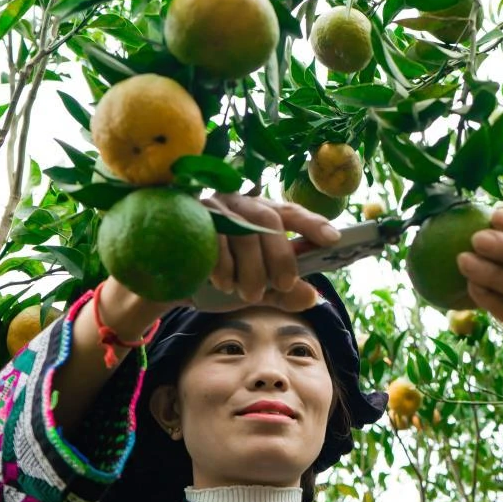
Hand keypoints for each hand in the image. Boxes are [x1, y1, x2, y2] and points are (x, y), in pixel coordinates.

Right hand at [191, 193, 341, 312]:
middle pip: (268, 220)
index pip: (290, 212)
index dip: (313, 223)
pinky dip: (225, 268)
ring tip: (249, 294)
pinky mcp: (190, 221)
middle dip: (281, 256)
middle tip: (283, 284)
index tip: (334, 239)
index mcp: (260, 213)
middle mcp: (238, 204)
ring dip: (252, 269)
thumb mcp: (257, 286)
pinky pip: (214, 242)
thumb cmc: (220, 275)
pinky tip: (224, 284)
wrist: (168, 278)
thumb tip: (312, 297)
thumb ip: (282, 293)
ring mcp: (213, 209)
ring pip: (243, 233)